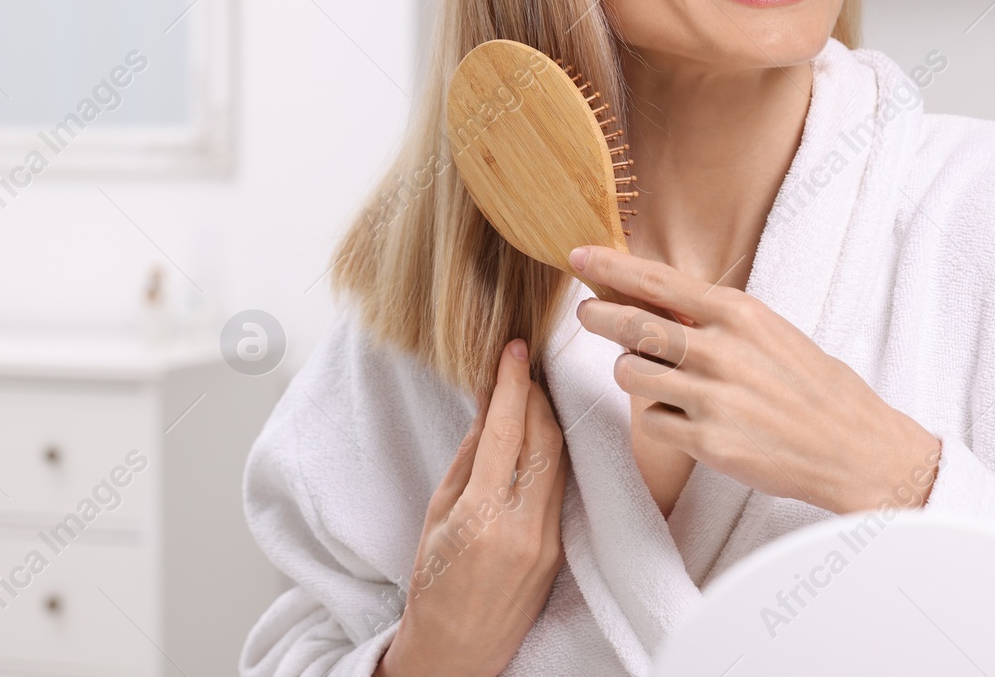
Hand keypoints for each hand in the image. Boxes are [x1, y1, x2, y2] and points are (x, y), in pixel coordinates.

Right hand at [375, 339, 568, 676]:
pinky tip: (539, 435)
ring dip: (548, 418)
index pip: (505, 430)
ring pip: (559, 459)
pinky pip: (561, 486)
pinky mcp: (561, 550)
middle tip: (522, 363)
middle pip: (543, 438)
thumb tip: (488, 408)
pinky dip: (552, 453)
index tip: (514, 348)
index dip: (512, 382)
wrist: (457, 652)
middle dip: (535, 393)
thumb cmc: (433, 586)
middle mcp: (523, 526)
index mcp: (481, 515)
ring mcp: (549, 540)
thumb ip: (466, 459)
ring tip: (531, 390)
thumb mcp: (436, 515)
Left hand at [569, 245, 939, 514]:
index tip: (577, 255)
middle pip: (630, 326)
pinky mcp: (706, 442)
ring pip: (631, 375)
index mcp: (738, 314)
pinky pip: (651, 422)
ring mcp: (711, 397)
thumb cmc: (810, 386)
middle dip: (599, 318)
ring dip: (637, 377)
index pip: (657, 281)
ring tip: (667, 382)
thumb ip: (712, 318)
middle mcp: (720, 349)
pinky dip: (663, 422)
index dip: (610, 267)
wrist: (855, 448)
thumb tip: (650, 301)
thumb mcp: (767, 332)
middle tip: (586, 314)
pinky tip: (693, 422)